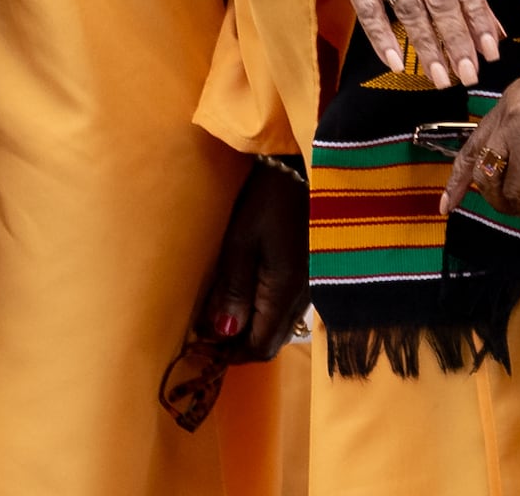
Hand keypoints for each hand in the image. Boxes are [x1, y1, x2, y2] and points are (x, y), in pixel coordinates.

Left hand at [189, 156, 310, 362]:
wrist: (309, 164)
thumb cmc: (271, 199)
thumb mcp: (242, 241)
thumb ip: (232, 289)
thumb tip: (222, 333)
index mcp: (285, 294)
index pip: (260, 348)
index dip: (231, 354)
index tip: (204, 346)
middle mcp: (305, 298)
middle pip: (273, 340)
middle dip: (241, 342)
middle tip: (210, 328)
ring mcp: (313, 286)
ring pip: (282, 324)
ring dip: (255, 325)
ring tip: (225, 307)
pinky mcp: (315, 272)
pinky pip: (290, 306)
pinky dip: (268, 309)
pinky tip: (251, 289)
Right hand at [309, 0, 502, 89]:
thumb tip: (493, 26)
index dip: (480, 20)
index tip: (491, 53)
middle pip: (442, 3)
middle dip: (458, 42)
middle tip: (470, 75)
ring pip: (410, 11)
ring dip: (427, 48)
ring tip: (442, 78)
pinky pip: (370, 11)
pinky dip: (383, 40)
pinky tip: (397, 64)